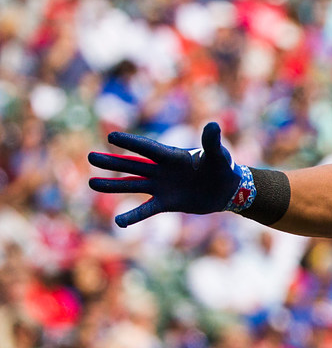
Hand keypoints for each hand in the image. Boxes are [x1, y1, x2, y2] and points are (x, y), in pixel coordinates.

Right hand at [89, 122, 250, 226]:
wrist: (226, 189)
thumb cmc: (222, 167)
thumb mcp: (218, 155)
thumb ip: (211, 142)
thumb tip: (213, 125)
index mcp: (172, 156)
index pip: (148, 148)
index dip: (131, 143)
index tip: (111, 136)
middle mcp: (161, 170)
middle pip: (133, 165)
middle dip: (113, 162)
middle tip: (90, 157)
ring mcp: (161, 186)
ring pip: (132, 185)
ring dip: (113, 186)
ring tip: (92, 184)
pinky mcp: (166, 203)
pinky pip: (146, 209)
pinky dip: (133, 215)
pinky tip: (118, 222)